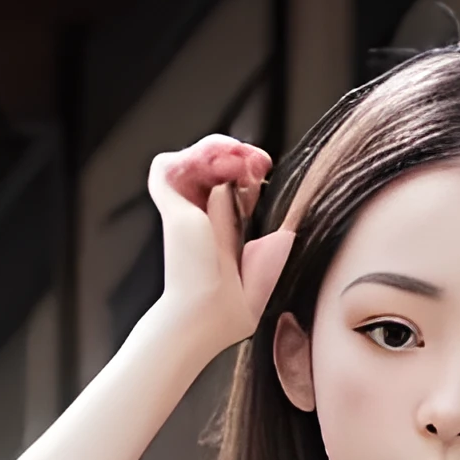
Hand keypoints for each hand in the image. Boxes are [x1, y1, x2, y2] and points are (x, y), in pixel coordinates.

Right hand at [145, 135, 292, 368]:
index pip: (232, 183)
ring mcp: (181, 210)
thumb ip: (278, 242)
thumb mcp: (268, 264)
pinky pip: (168, 164)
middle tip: (258, 160)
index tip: (265, 168)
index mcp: (220, 227)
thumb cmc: (237, 304)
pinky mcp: (168, 206)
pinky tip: (221, 160)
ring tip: (241, 156)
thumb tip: (291, 219)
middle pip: (213, 164)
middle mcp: (198, 216)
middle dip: (237, 153)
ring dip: (219, 147)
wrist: (211, 312)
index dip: (248, 167)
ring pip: (193, 157)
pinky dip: (195, 153)